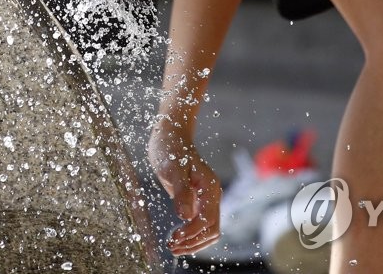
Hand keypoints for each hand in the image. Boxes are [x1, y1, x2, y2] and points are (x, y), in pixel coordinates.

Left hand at [148, 119, 221, 256]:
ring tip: (174, 247)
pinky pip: (200, 224)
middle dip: (194, 242)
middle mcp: (212, 194)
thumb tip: (186, 216)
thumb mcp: (173, 168)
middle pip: (212, 229)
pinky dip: (191, 235)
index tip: (173, 239)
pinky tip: (177, 238)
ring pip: (208, 229)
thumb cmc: (171, 148)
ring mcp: (206, 198)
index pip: (207, 219)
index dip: (191, 233)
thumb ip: (181, 191)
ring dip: (194, 242)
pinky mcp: (198, 200)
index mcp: (210, 187)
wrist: (171, 136)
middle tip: (172, 247)